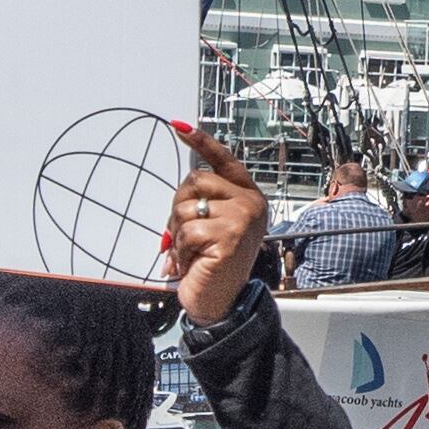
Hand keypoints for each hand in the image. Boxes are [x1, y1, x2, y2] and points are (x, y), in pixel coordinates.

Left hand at [163, 127, 269, 322]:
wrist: (221, 304)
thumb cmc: (213, 266)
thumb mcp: (212, 228)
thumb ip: (205, 204)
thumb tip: (185, 188)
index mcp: (248, 197)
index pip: (224, 160)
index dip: (201, 142)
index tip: (178, 125)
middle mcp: (251, 203)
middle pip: (195, 180)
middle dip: (178, 208)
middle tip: (183, 238)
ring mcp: (243, 218)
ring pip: (186, 207)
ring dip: (179, 235)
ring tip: (191, 255)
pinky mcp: (230, 236)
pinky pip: (187, 231)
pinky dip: (182, 251)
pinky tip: (194, 264)